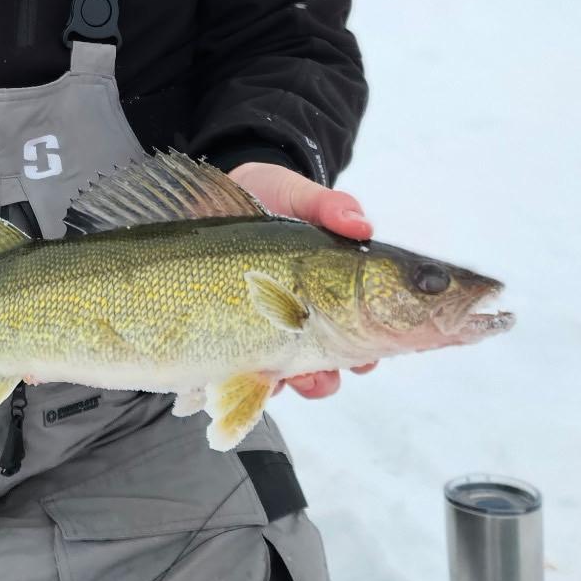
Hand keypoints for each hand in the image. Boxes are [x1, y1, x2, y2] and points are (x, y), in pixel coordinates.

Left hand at [228, 161, 377, 400]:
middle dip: (329, 377)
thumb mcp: (298, 196)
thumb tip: (361, 225)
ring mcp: (272, 329)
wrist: (210, 199)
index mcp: (337, 287)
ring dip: (294, 384)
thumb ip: (328, 207)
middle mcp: (310, 315)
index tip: (367, 361)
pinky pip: (247, 376)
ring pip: (293, 376)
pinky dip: (252, 383)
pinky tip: (251, 376)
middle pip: (330, 363)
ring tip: (288, 379)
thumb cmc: (267, 197)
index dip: (370, 353)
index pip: (367, 330)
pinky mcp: (234, 337)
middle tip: (323, 375)